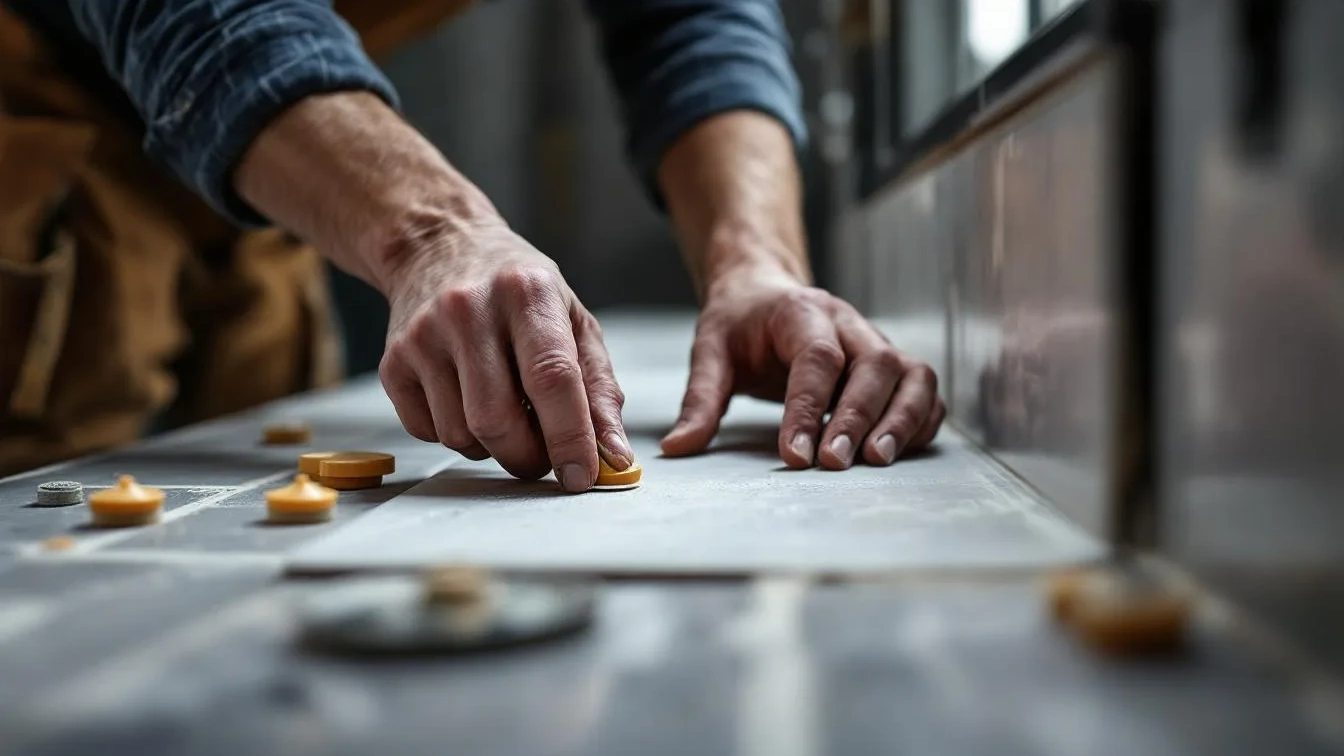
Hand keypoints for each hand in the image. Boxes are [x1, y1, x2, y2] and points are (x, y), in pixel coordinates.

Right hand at [377, 220, 630, 491]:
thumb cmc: (519, 291)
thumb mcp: (573, 321)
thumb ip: (599, 390)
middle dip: (528, 457)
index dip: (570, 437)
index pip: (552, 379)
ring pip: (461, 435)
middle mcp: (468, 310)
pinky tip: (466, 401)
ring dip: (492, 447)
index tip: (582, 478)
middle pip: (497, 420)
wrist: (438, 248)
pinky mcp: (393, 362)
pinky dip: (456, 436)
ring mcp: (423, 336)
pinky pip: (428, 433)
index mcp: (527, 293)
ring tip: (505, 413)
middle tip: (544, 457)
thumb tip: (613, 456)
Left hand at [660, 271, 944, 468]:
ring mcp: (875, 342)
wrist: (764, 292)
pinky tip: (898, 451)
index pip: (817, 359)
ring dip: (901, 420)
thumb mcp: (709, 353)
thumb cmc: (740, 325)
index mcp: (801, 312)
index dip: (809, 408)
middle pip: (874, 365)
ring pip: (911, 375)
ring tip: (877, 461)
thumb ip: (699, 400)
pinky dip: (920, 421)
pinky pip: (922, 390)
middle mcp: (848, 323)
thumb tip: (678, 448)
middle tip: (833, 464)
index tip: (795, 455)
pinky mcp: (892, 365)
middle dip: (857, 418)